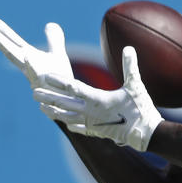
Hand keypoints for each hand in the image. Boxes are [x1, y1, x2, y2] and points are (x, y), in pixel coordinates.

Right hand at [0, 12, 73, 86]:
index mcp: (29, 55)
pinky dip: (31, 64)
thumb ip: (53, 40)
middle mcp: (27, 63)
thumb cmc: (60, 79)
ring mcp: (32, 73)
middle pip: (8, 47)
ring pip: (16, 59)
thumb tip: (50, 23)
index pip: (11, 39)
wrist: (68, 98)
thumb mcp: (58, 55)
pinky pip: (36, 73)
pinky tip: (28, 56)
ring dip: (5, 47)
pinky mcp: (42, 82)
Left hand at [33, 46, 162, 151]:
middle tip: (34, 91)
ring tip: (41, 107)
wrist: (147, 134)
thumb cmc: (142, 109)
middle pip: (65, 103)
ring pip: (68, 116)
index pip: (74, 88)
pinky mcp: (99, 131)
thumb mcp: (136, 86)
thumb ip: (130, 67)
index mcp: (98, 99)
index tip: (47, 77)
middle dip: (49, 97)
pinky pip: (81, 128)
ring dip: (54, 111)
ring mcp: (93, 123)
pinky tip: (66, 123)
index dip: (60, 82)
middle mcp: (91, 112)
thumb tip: (129, 48)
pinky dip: (72, 124)